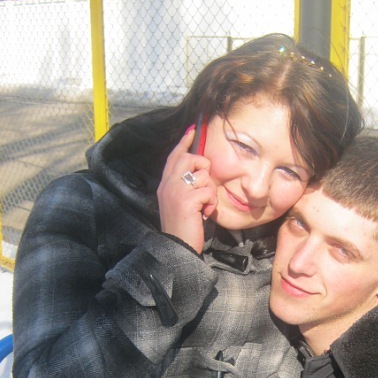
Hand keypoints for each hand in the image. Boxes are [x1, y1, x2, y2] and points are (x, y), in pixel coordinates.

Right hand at [157, 127, 216, 253]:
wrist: (177, 247)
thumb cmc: (182, 227)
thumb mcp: (179, 202)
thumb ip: (184, 186)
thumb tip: (199, 172)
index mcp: (165, 184)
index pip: (175, 156)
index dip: (185, 142)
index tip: (193, 130)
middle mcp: (168, 184)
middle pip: (190, 158)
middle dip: (203, 169)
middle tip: (203, 186)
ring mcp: (176, 191)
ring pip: (203, 176)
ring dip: (210, 192)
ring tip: (203, 207)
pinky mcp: (187, 200)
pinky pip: (208, 191)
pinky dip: (211, 204)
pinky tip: (204, 214)